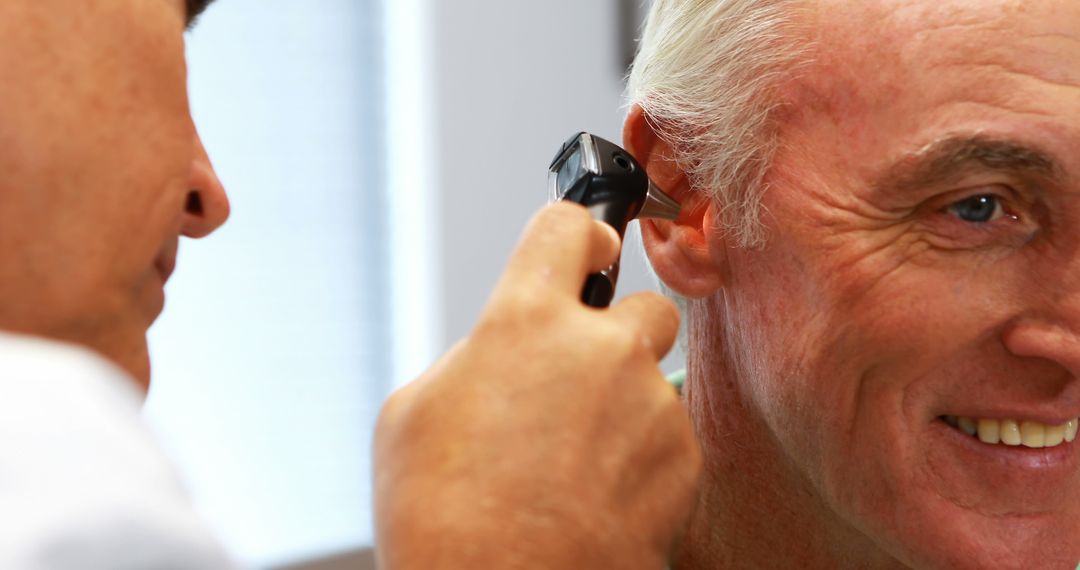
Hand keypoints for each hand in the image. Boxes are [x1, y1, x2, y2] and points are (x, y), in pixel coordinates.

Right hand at [374, 202, 700, 569]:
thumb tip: (498, 355)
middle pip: (641, 303)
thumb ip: (470, 358)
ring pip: (653, 378)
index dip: (574, 233)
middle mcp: (600, 349)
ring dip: (625, 403)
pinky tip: (599, 493)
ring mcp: (650, 405)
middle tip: (577, 378)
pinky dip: (644, 456)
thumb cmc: (442, 517)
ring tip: (575, 461)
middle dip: (615, 333)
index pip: (567, 226)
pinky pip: (671, 436)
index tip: (582, 249)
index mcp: (525, 322)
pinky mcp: (683, 462)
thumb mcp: (413, 414)